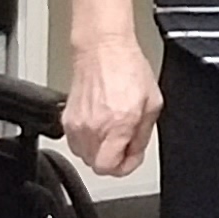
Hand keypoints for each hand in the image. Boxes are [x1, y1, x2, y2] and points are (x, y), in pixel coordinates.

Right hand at [65, 38, 161, 176]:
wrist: (103, 50)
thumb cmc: (129, 69)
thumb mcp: (153, 102)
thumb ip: (143, 135)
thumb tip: (134, 154)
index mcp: (118, 124)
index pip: (109, 167)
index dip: (124, 166)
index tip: (131, 157)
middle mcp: (93, 127)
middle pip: (97, 165)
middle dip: (114, 157)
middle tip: (125, 140)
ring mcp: (76, 124)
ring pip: (85, 155)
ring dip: (100, 149)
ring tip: (113, 129)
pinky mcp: (66, 119)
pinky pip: (76, 142)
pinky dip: (88, 139)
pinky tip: (100, 123)